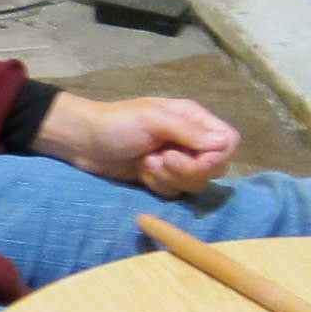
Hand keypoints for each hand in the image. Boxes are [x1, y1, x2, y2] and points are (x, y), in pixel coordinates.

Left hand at [37, 90, 238, 196]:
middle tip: (161, 159)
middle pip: (215, 168)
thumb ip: (189, 132)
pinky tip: (141, 172)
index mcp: (193, 119)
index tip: (192, 158)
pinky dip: (158, 185)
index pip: (228, 142)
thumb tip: (225, 144)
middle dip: (188, 170)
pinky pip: (174, 192)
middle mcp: (190, 141)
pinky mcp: (161, 179)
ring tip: (146, 163)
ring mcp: (176, 161)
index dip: (215, 157)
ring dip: (169, 177)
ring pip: (195, 183)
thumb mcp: (154, 120)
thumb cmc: (117, 123)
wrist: (82, 142)